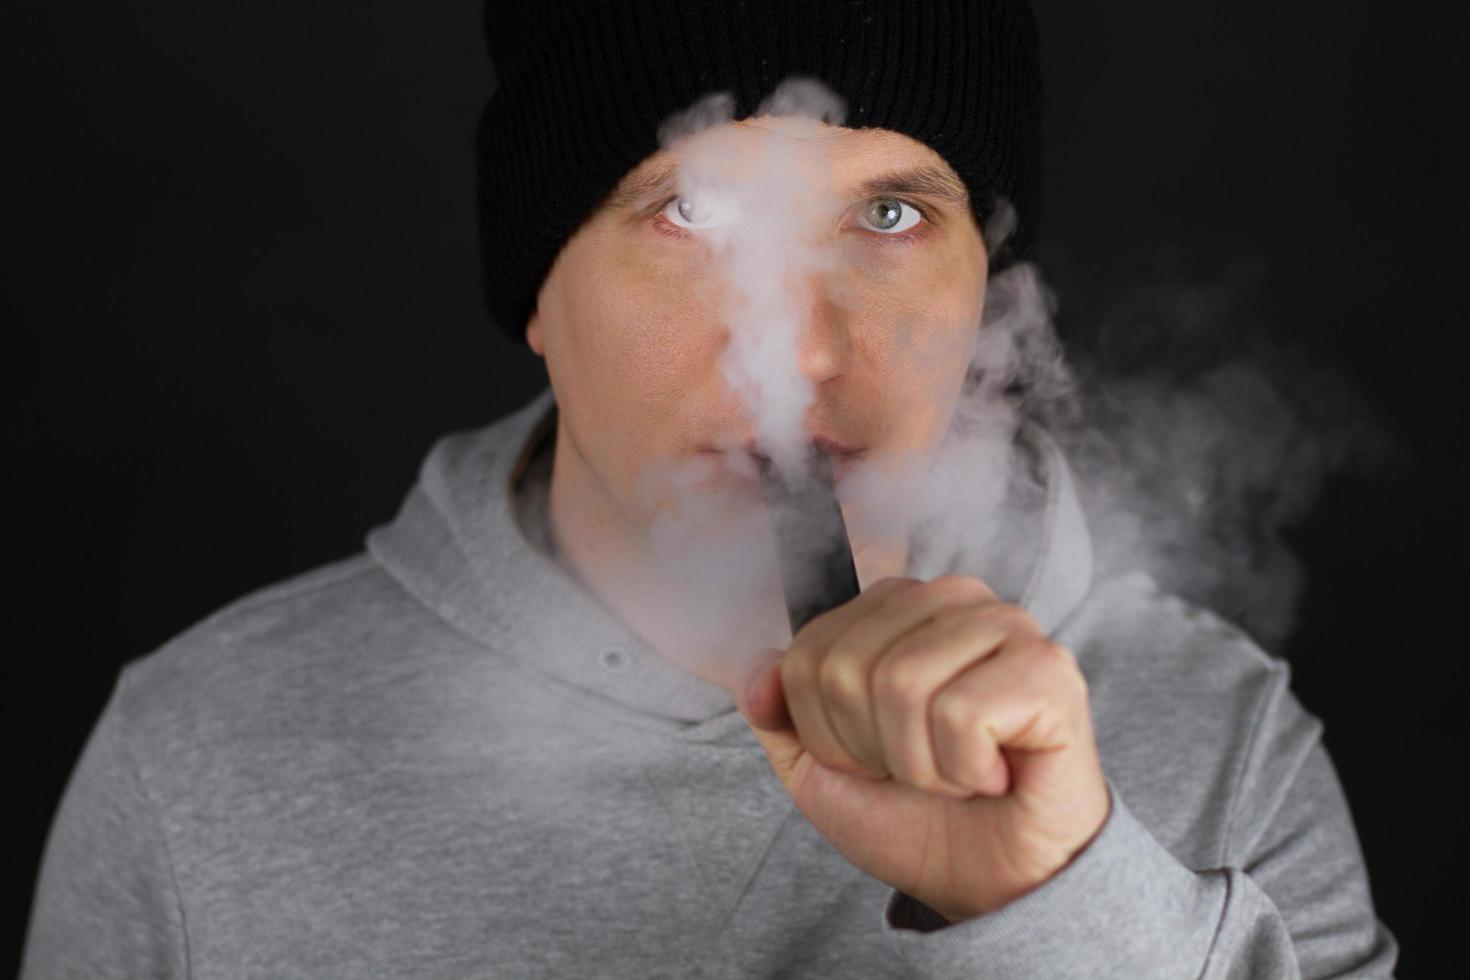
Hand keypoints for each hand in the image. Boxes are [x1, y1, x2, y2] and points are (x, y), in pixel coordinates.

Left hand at [735, 574, 1111, 922]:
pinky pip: (961, 714)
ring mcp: (1008, 627)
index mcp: (897, 604)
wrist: (995, 884)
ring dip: (919, 763)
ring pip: (903, 683)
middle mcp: (954, 598)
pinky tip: (995, 773)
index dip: (828, 731)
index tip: (877, 756)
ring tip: (958, 772)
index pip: (809, 654)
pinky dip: (964, 769)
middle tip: (922, 768)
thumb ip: (777, 711)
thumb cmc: (920, 816)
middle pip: (849, 667)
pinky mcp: (1050, 671)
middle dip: (871, 748)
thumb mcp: (821, 766)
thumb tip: (754, 674)